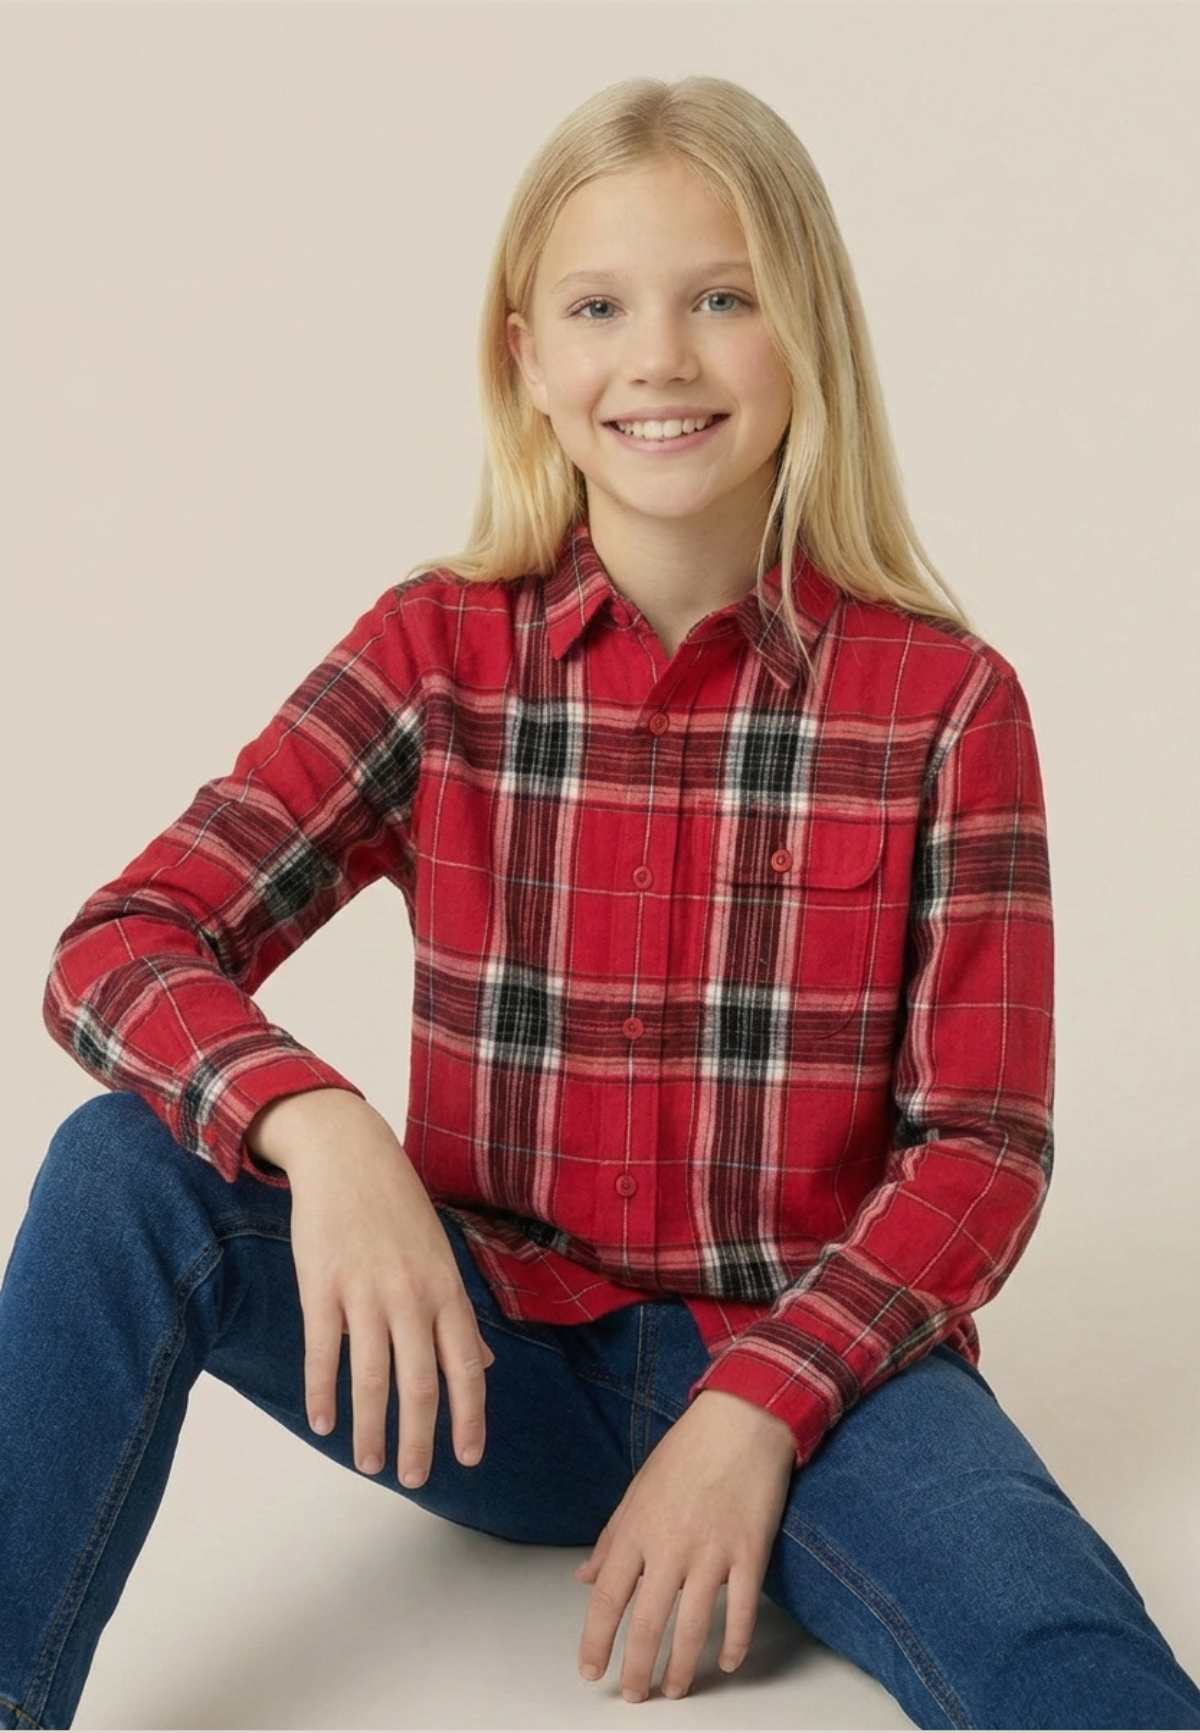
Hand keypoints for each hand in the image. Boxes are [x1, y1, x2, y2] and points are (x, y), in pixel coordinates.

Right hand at [247, 1088, 495, 1485]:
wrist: (347, 1153)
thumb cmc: (397, 1206)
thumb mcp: (441, 1255)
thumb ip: (458, 1315)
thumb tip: (484, 1366)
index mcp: (446, 1289)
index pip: (466, 1366)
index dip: (469, 1417)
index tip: (468, 1459)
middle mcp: (412, 1295)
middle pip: (421, 1383)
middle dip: (420, 1439)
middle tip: (414, 1480)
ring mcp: (366, 1291)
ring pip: (372, 1376)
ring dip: (371, 1428)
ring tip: (370, 1463)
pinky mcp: (322, 1285)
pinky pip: (323, 1350)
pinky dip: (322, 1392)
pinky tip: (322, 1423)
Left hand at [573, 1388, 796, 1701]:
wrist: (740, 1419)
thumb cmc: (686, 1451)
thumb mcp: (637, 1490)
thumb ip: (611, 1539)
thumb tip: (585, 1577)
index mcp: (637, 1529)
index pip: (608, 1597)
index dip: (597, 1640)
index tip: (591, 1670)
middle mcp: (671, 1545)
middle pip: (648, 1623)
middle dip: (638, 1668)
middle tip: (634, 1694)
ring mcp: (712, 1550)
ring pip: (693, 1626)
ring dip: (682, 1667)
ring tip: (674, 1690)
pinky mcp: (750, 1551)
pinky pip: (742, 1609)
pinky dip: (735, 1641)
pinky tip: (728, 1662)